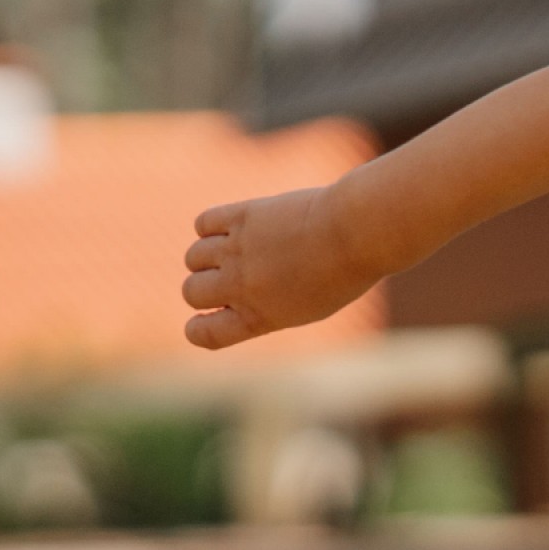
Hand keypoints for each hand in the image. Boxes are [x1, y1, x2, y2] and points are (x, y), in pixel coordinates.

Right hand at [182, 182, 373, 350]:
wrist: (357, 232)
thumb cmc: (343, 273)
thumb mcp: (308, 306)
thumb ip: (267, 307)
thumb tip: (234, 295)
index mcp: (257, 318)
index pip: (202, 334)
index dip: (198, 327)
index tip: (208, 316)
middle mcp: (240, 286)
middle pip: (191, 292)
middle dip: (205, 287)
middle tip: (233, 276)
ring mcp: (237, 250)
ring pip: (193, 257)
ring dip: (208, 255)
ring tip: (238, 249)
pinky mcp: (242, 216)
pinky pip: (203, 222)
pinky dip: (211, 226)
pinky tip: (233, 227)